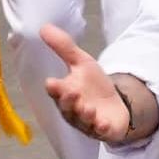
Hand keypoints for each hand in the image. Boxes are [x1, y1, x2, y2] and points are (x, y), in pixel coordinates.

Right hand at [35, 24, 157, 143]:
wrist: (115, 105)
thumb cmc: (93, 85)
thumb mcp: (82, 63)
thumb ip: (64, 47)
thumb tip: (43, 27)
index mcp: (64, 93)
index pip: (56, 91)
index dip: (54, 88)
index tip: (52, 82)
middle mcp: (72, 110)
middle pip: (67, 107)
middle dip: (69, 100)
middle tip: (72, 92)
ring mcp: (87, 121)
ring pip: (82, 120)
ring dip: (85, 114)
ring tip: (88, 108)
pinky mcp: (102, 129)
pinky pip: (100, 131)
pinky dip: (101, 128)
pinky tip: (103, 123)